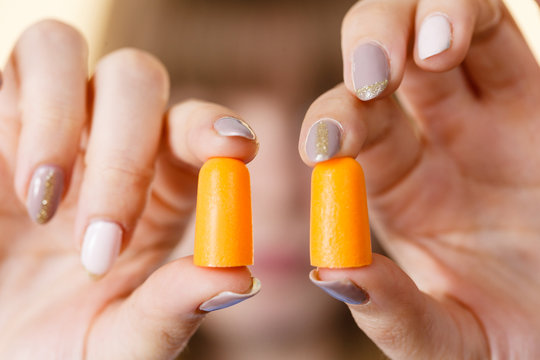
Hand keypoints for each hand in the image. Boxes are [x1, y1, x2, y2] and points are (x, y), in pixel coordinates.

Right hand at [0, 20, 258, 358]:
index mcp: (159, 189)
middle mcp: (109, 143)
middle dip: (124, 154)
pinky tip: (24, 190)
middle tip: (101, 243)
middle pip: (137, 81)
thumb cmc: (52, 342)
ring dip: (59, 120)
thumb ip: (170, 313)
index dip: (215, 126)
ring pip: (64, 51)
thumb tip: (239, 279)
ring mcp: (49, 123)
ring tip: (45, 206)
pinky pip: (16, 68)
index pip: (197, 130)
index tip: (235, 148)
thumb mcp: (115, 342)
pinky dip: (24, 116)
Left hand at [300, 0, 539, 357]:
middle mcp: (431, 141)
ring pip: (435, 29)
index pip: (346, 132)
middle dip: (367, 52)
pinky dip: (469, 16)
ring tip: (425, 53)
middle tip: (371, 79)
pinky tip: (453, 39)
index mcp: (394, 188)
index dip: (330, 126)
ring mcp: (485, 112)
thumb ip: (393, 312)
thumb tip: (330, 276)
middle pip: (379, 62)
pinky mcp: (535, 96)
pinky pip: (496, 34)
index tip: (323, 147)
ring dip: (416, 21)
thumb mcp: (447, 339)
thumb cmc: (515, 339)